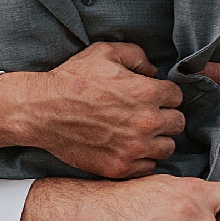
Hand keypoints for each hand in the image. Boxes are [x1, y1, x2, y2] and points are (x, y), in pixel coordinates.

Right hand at [0, 42, 185, 178]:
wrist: (42, 111)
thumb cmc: (72, 79)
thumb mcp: (105, 52)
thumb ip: (137, 56)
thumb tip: (153, 70)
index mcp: (146, 92)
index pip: (177, 96)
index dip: (165, 94)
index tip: (152, 96)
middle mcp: (145, 122)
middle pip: (177, 123)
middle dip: (165, 116)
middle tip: (147, 114)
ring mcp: (133, 148)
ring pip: (167, 148)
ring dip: (157, 140)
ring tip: (139, 133)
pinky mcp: (120, 167)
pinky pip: (148, 167)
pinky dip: (142, 159)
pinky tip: (129, 148)